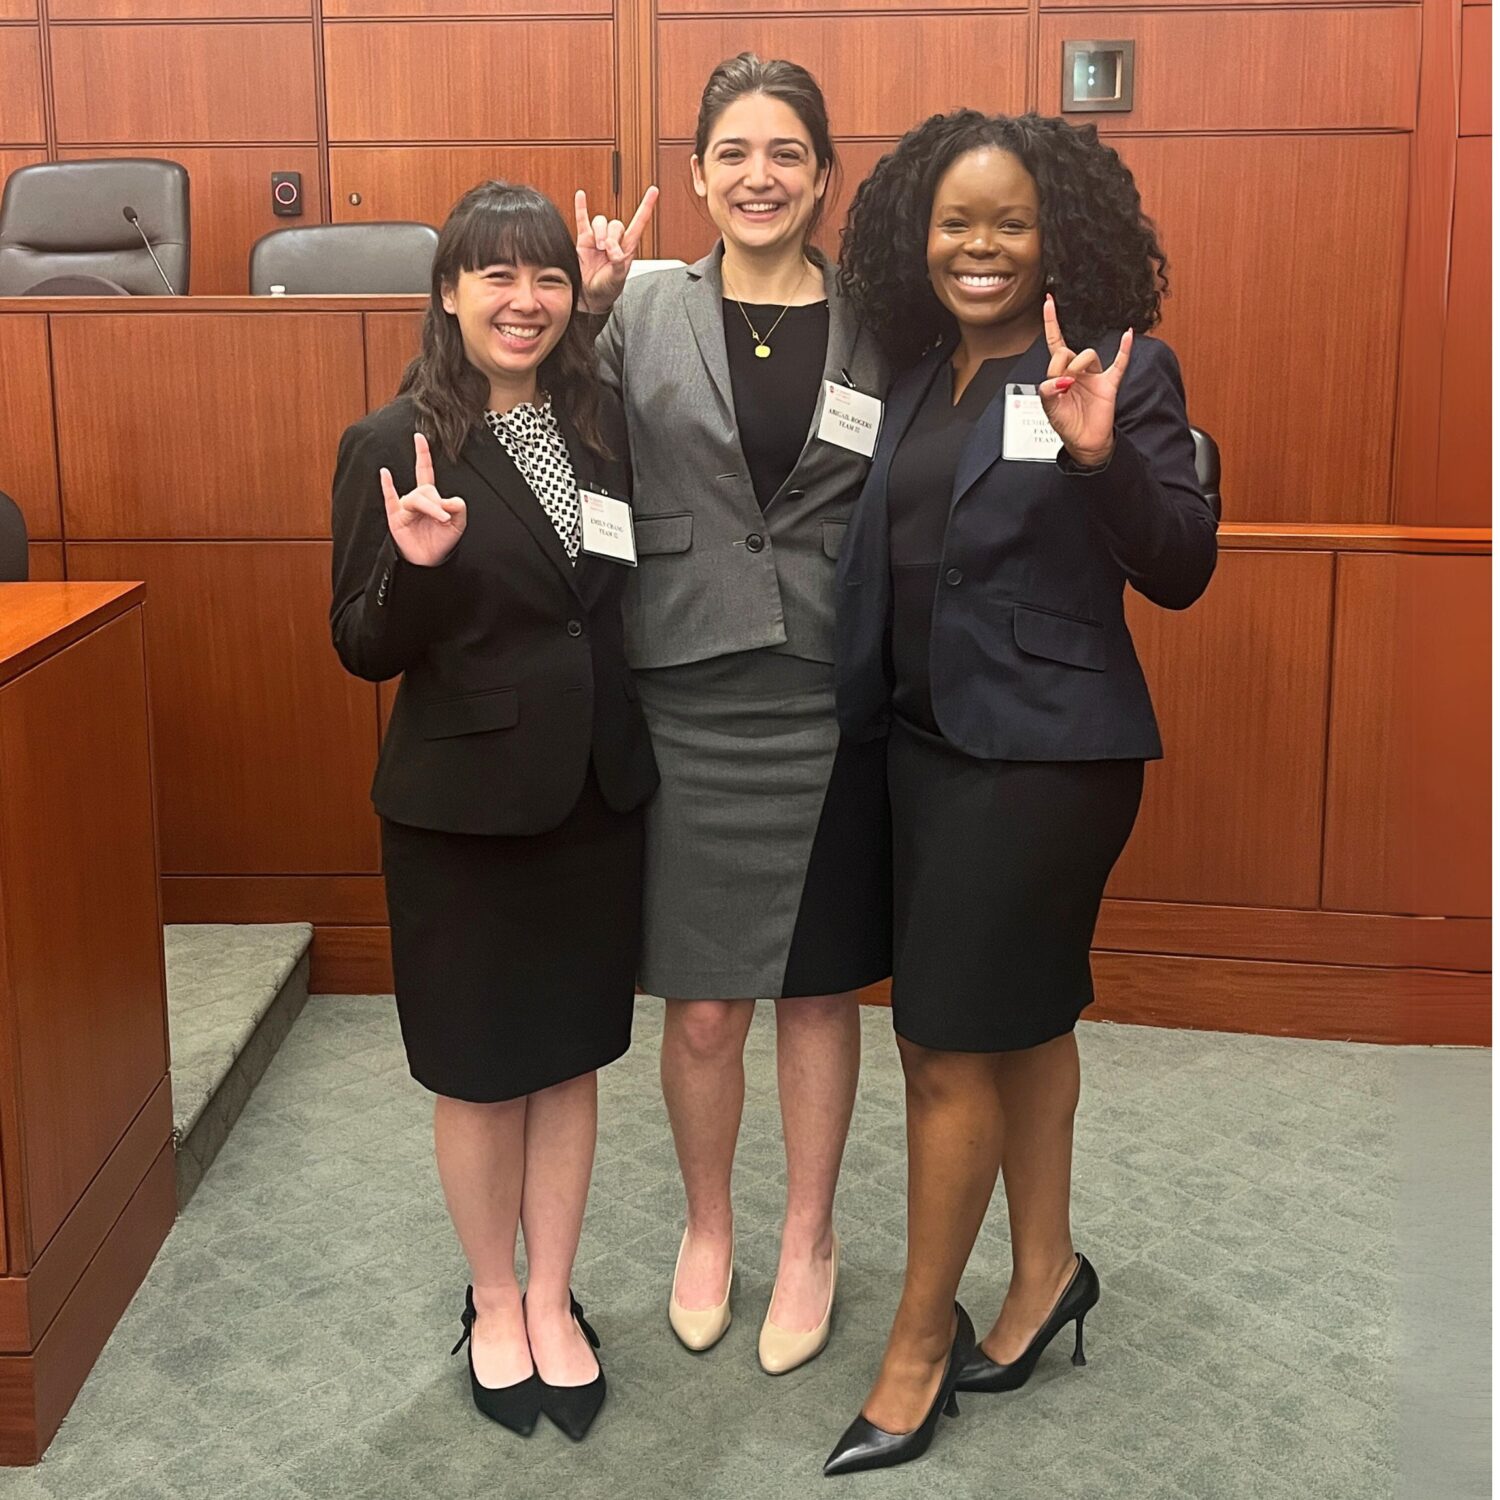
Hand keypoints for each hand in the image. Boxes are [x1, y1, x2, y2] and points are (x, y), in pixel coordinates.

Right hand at [380, 433, 466, 566]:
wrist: (430, 561)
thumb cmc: (441, 540)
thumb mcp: (458, 524)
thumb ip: (458, 508)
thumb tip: (446, 500)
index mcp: (430, 497)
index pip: (425, 470)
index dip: (423, 454)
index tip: (419, 437)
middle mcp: (416, 499)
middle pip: (426, 491)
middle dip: (438, 504)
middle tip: (446, 519)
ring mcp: (405, 508)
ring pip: (417, 499)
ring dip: (432, 509)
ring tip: (442, 520)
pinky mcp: (396, 518)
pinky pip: (391, 499)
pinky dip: (387, 486)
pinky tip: (385, 473)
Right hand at [574, 186, 658, 314]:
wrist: (590, 296)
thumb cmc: (607, 289)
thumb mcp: (617, 279)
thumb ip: (617, 262)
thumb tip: (612, 247)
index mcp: (627, 248)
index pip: (639, 223)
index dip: (646, 207)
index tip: (653, 190)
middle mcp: (614, 241)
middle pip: (615, 224)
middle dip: (611, 235)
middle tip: (606, 250)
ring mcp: (598, 239)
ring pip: (601, 221)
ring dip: (599, 231)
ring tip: (597, 246)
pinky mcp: (584, 239)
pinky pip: (583, 220)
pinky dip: (581, 207)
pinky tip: (581, 195)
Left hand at [1039, 294, 1132, 467]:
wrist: (1085, 442)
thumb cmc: (1067, 425)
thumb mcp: (1050, 410)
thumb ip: (1048, 392)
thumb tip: (1059, 379)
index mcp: (1059, 374)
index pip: (1055, 344)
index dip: (1051, 324)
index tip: (1048, 302)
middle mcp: (1076, 371)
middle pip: (1067, 351)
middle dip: (1061, 362)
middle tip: (1061, 381)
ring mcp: (1093, 376)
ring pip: (1088, 355)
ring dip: (1079, 365)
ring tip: (1074, 383)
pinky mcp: (1108, 384)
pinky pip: (1119, 363)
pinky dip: (1124, 350)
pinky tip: (1128, 336)